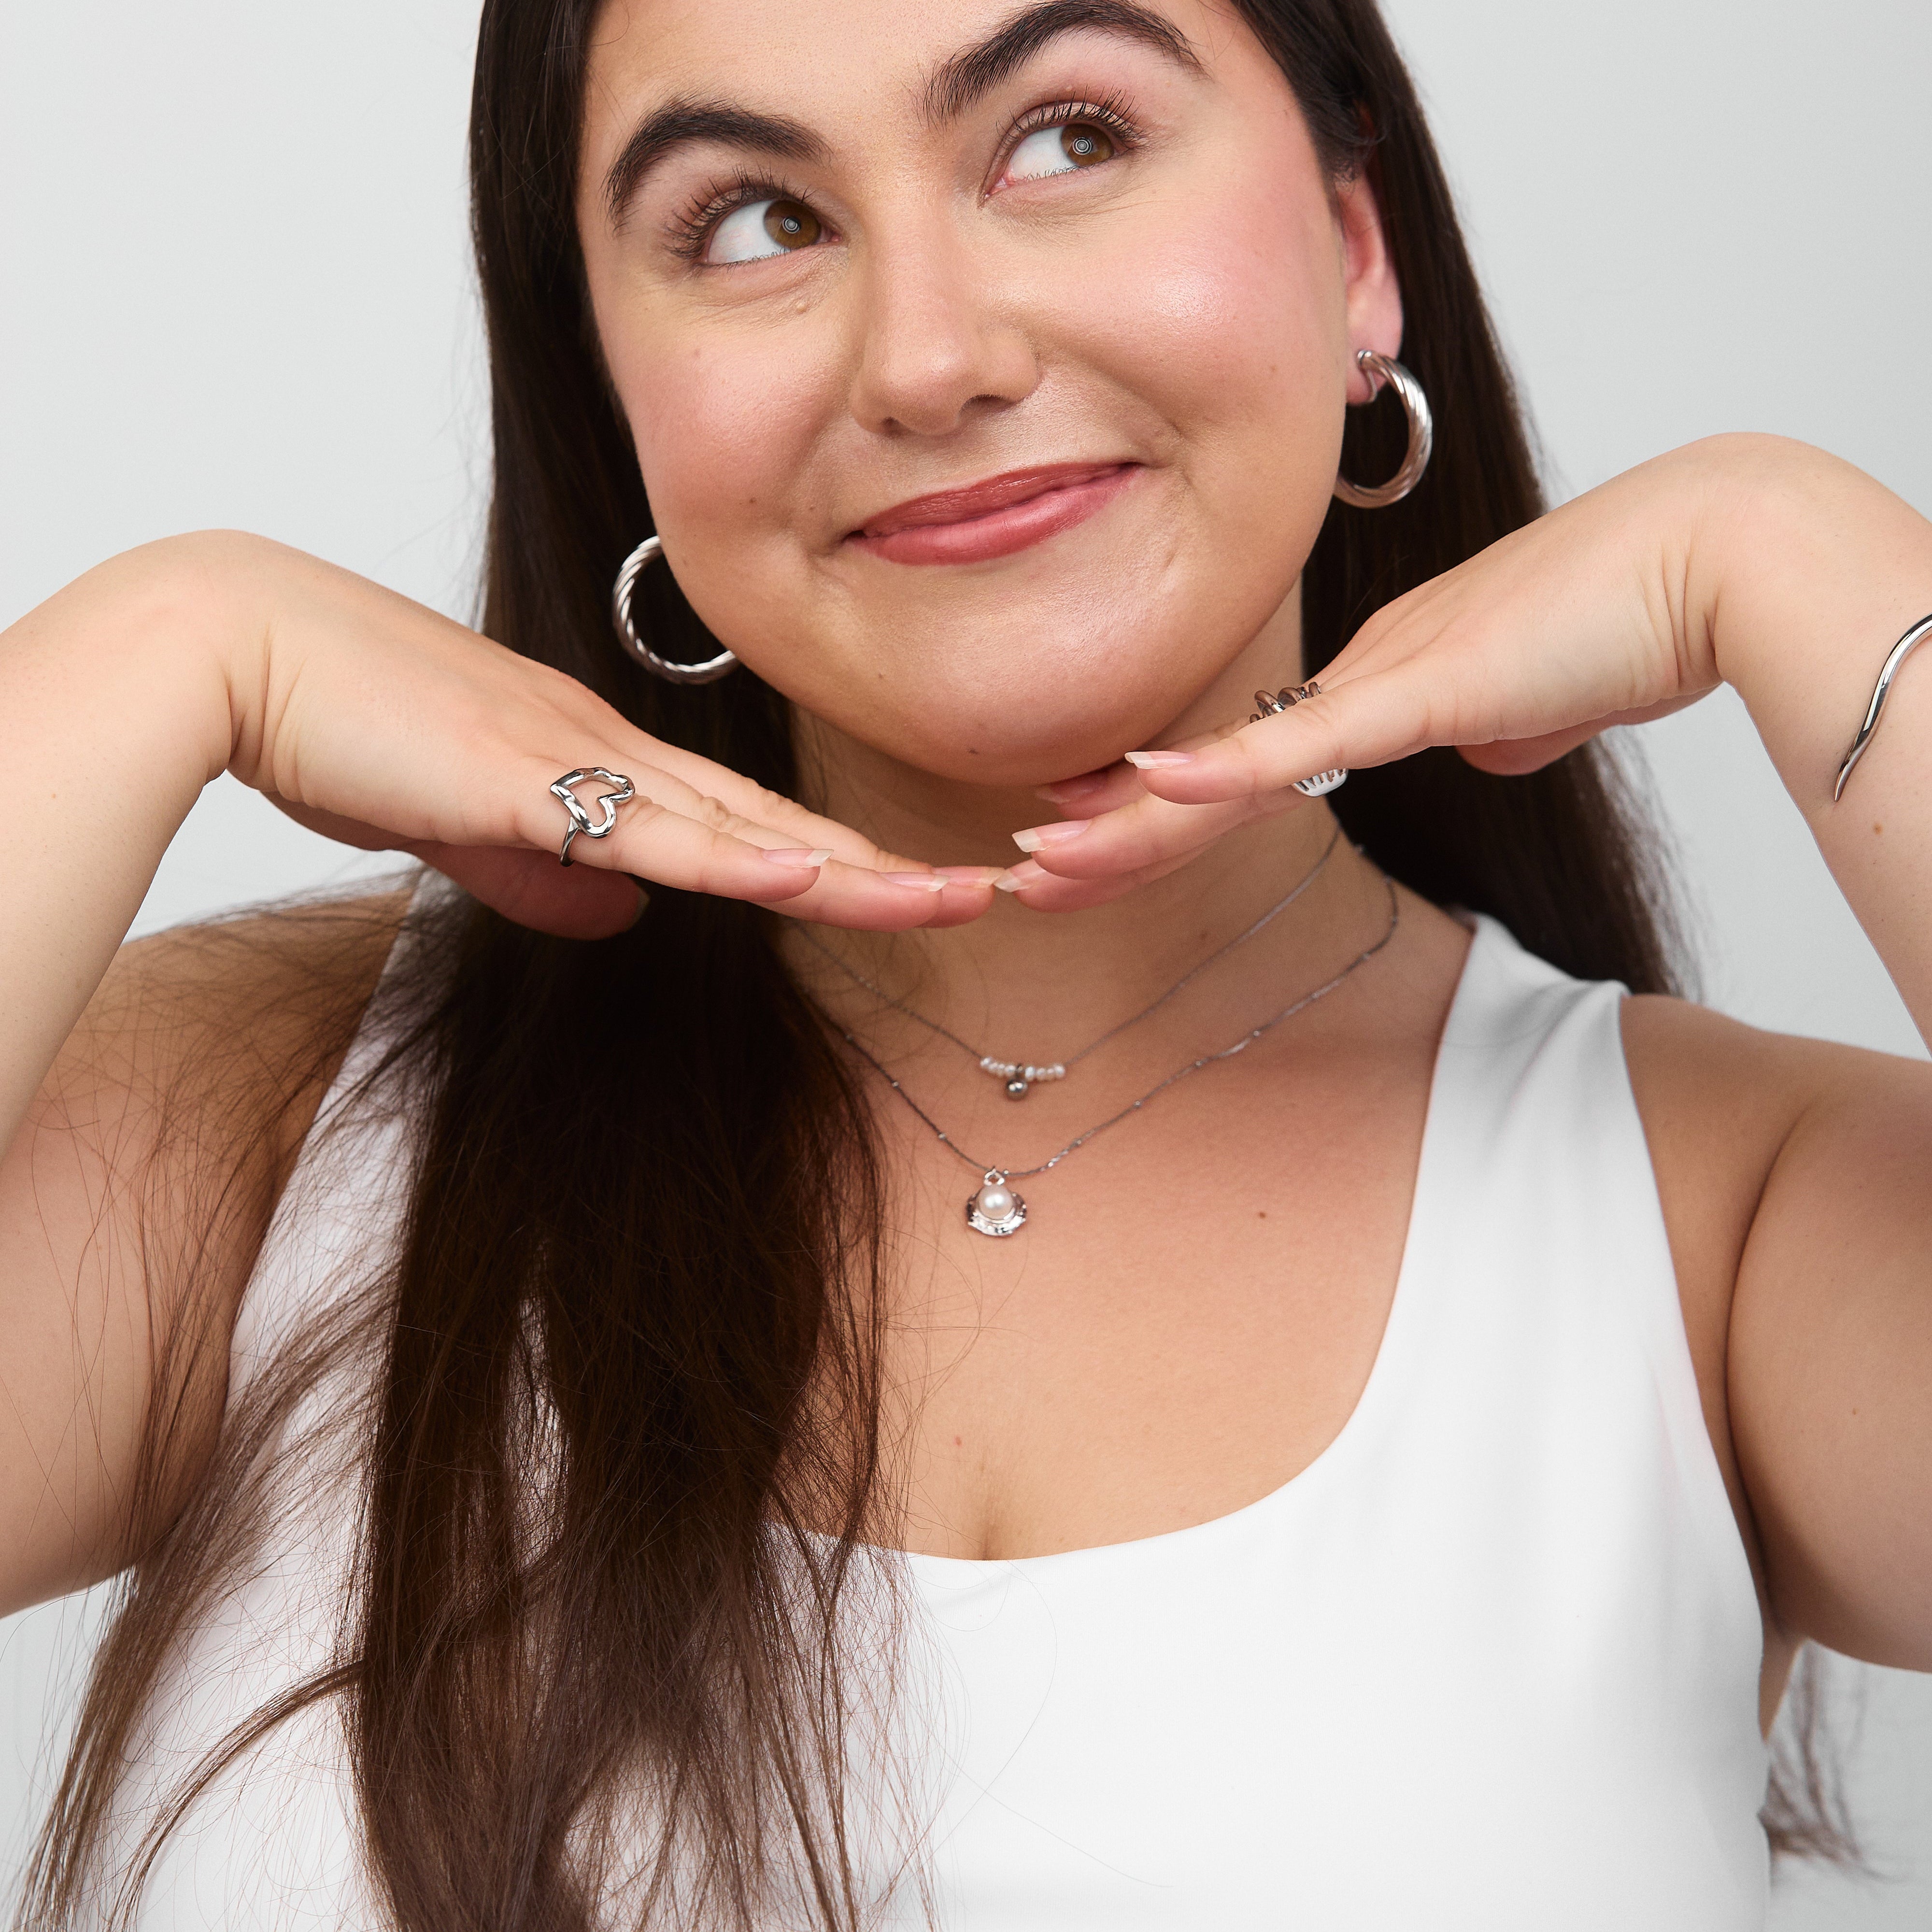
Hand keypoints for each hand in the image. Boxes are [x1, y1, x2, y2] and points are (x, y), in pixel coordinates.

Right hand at [199, 535, 994, 936]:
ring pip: (739, 831)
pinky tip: (808, 878)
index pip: (743, 823)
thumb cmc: (330, 720)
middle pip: (771, 825)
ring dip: (847, 871)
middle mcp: (605, 748)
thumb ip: (539, 874)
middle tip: (986, 892)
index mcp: (593, 758)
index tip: (911, 889)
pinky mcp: (515, 779)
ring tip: (948, 899)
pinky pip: (643, 829)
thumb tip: (617, 920)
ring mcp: (569, 758)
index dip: (834, 860)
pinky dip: (731, 858)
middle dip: (881, 869)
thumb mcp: (455, 821)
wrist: (231, 648)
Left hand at [998, 448, 1726, 910]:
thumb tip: (1483, 748)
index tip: (1085, 830)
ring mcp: (1380, 678)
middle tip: (1020, 868)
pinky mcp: (1423, 688)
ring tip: (1040, 860)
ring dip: (1133, 825)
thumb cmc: (1632, 620)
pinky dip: (1225, 770)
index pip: (1243, 762)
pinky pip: (1304, 742)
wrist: (1706, 558)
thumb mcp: (1535, 699)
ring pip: (1229, 768)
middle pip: (1208, 772)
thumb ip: (1492, 724)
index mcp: (1378, 684)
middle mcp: (1356, 675)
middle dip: (1112, 832)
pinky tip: (1151, 785)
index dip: (1158, 805)